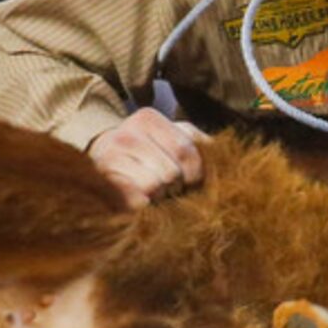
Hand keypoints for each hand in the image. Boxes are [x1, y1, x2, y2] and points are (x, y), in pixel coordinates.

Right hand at [89, 109, 206, 208]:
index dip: (194, 174)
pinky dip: (144, 208)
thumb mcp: (171, 139)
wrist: (99, 165)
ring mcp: (109, 159)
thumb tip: (228, 158)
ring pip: (154, 188)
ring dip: (158, 197)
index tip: (188, 180)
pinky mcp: (102, 184)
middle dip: (175, 187)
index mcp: (147, 119)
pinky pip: (136, 202)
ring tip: (152, 194)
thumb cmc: (145, 155)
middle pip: (171, 172)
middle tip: (167, 188)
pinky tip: (141, 202)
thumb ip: (198, 142)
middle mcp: (125, 134)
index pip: (185, 151)